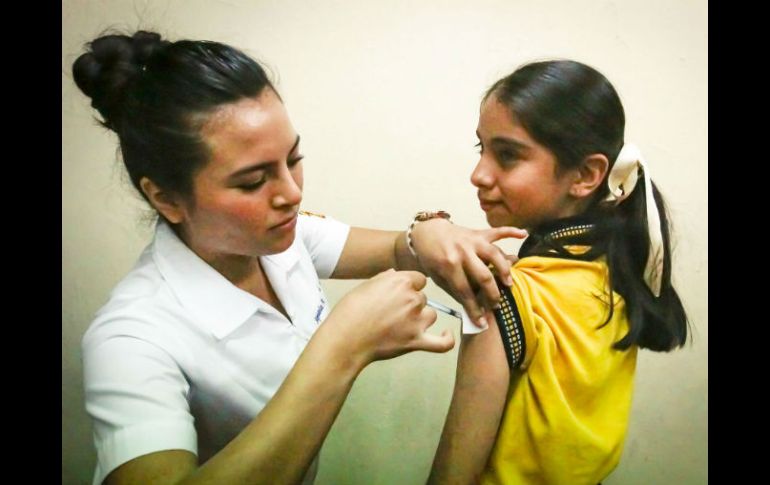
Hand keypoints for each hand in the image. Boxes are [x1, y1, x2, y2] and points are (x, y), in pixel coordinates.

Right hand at [325, 269, 454, 367]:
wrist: (346, 338)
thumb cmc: (351, 311)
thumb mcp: (366, 285)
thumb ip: (386, 279)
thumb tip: (396, 276)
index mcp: (401, 282)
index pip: (418, 279)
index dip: (409, 286)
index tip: (398, 294)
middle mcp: (412, 298)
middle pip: (423, 297)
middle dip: (411, 303)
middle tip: (392, 313)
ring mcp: (417, 321)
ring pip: (431, 315)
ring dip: (421, 319)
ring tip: (401, 325)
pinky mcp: (417, 342)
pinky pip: (442, 343)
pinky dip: (447, 339)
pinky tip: (447, 334)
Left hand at [410, 219, 526, 326]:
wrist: (427, 232)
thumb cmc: (432, 258)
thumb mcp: (437, 277)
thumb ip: (455, 290)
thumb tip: (472, 308)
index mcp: (448, 265)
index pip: (465, 291)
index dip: (474, 309)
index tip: (482, 322)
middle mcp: (462, 252)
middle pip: (483, 275)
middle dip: (492, 294)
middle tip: (496, 305)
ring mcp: (472, 241)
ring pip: (494, 254)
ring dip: (504, 269)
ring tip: (509, 283)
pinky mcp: (479, 233)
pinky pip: (497, 232)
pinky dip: (511, 231)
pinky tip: (524, 234)